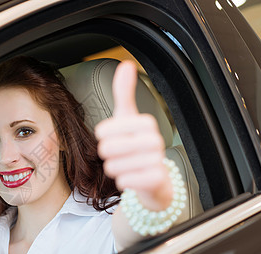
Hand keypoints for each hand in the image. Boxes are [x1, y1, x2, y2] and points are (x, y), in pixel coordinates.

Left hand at [95, 61, 171, 210]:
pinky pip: (123, 181)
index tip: (114, 137)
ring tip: (127, 166)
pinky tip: (134, 177)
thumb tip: (126, 64)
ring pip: (112, 167)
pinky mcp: (156, 179)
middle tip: (120, 155)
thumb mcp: (128, 117)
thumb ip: (124, 93)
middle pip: (106, 149)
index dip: (102, 137)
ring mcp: (157, 160)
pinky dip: (123, 182)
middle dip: (107, 155)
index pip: (102, 131)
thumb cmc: (137, 145)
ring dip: (114, 169)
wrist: (155, 178)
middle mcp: (155, 140)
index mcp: (146, 122)